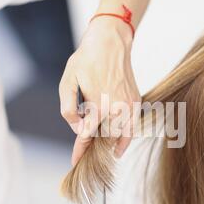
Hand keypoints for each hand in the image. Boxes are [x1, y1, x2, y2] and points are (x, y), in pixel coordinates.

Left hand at [59, 17, 140, 165]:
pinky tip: (118, 149)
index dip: (80, 150)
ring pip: (118, 135)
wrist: (111, 42)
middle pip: (103, 138)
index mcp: (98, 103)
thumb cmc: (87, 59)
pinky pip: (132, 127)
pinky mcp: (135, 101)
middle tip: (86, 154)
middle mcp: (116, 107)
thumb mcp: (67, 81)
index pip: (87, 135)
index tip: (75, 162)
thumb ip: (68, 108)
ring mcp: (129, 105)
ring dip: (108, 143)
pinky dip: (125, 140)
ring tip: (100, 150)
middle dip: (94, 146)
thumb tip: (77, 126)